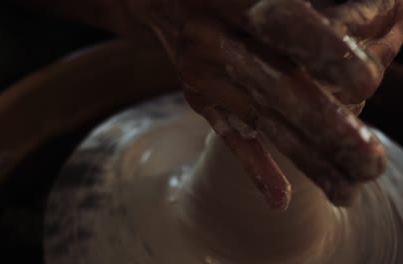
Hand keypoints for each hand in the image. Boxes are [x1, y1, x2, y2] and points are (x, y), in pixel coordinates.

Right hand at [123, 0, 400, 208]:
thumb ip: (289, 8)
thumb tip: (380, 7)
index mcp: (232, 0)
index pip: (282, 26)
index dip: (322, 51)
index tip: (364, 80)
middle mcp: (214, 40)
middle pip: (276, 89)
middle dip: (326, 127)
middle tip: (372, 164)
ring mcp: (203, 75)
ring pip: (259, 120)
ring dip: (305, 158)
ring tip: (348, 192)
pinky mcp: (200, 97)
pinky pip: (227, 133)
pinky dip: (254, 167)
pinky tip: (280, 200)